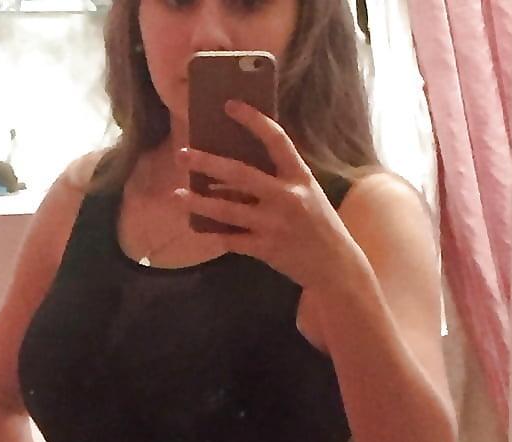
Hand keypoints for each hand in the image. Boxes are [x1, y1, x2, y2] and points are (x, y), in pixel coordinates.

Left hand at [175, 102, 353, 288]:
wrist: (334, 266)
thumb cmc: (319, 225)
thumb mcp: (308, 193)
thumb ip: (280, 179)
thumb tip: (235, 170)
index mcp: (300, 177)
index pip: (276, 140)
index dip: (253, 120)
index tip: (230, 105)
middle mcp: (286, 197)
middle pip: (240, 174)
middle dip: (207, 162)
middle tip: (183, 154)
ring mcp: (274, 225)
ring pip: (227, 210)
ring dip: (198, 202)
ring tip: (177, 195)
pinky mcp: (265, 249)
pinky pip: (231, 239)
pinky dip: (214, 233)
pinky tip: (197, 227)